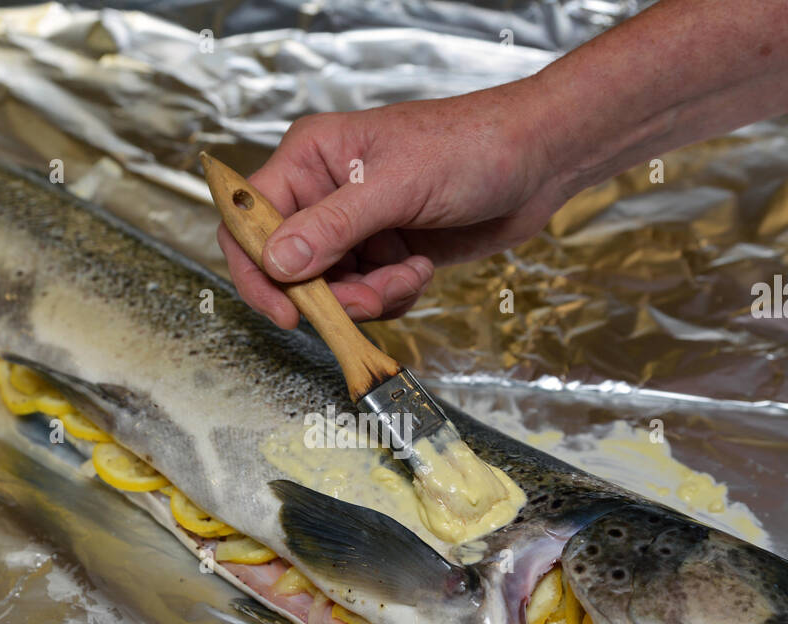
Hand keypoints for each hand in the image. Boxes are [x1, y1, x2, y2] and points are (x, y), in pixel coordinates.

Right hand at [217, 78, 564, 327]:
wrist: (538, 161)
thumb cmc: (472, 146)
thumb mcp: (398, 184)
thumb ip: (333, 227)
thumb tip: (277, 263)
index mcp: (310, 158)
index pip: (249, 221)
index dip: (258, 271)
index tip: (287, 311)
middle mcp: (324, 193)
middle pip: (290, 269)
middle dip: (332, 294)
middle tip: (372, 297)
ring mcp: (356, 227)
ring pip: (332, 291)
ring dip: (371, 297)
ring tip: (408, 272)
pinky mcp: (385, 253)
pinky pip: (367, 297)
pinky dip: (393, 295)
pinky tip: (420, 268)